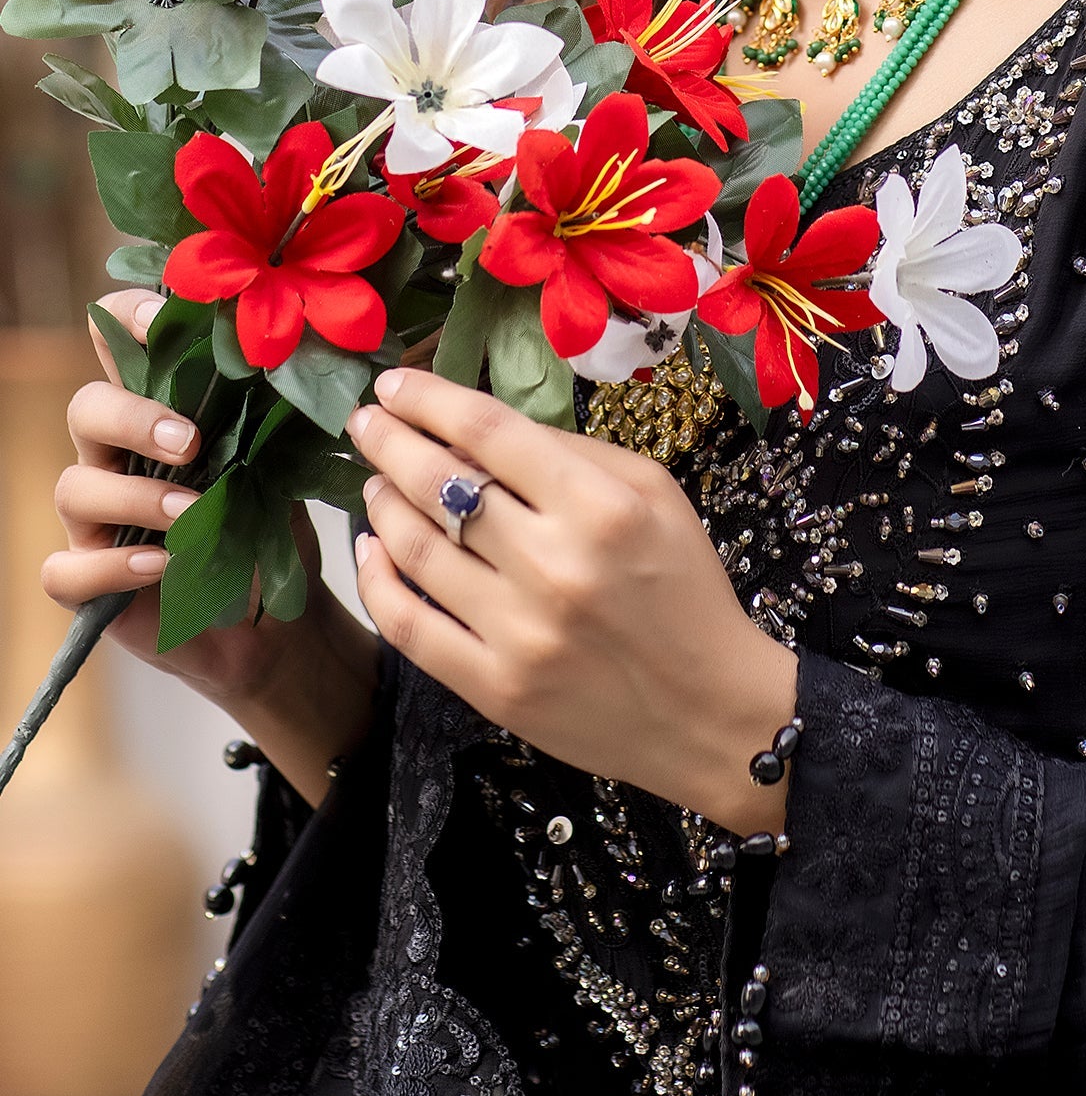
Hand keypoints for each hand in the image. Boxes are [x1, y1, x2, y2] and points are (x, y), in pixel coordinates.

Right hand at [45, 289, 378, 799]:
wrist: (277, 622)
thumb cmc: (271, 529)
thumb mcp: (279, 464)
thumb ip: (268, 415)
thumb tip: (299, 355)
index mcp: (158, 410)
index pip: (115, 342)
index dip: (126, 319)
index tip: (161, 318)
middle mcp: (116, 455)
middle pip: (86, 408)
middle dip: (134, 417)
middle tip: (190, 441)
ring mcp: (96, 519)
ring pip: (73, 486)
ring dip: (135, 495)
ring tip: (191, 511)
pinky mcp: (90, 580)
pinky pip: (66, 569)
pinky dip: (111, 567)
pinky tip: (162, 564)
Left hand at [350, 369, 798, 836]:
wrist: (711, 710)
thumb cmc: (685, 589)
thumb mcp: (656, 494)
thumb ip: (572, 451)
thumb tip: (479, 429)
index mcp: (601, 507)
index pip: (489, 432)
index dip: (429, 400)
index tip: (394, 385)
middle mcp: (554, 565)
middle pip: (440, 484)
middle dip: (389, 442)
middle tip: (365, 423)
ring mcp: (519, 633)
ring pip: (416, 551)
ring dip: (381, 505)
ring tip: (374, 482)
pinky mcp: (494, 689)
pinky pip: (409, 627)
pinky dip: (376, 582)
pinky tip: (371, 551)